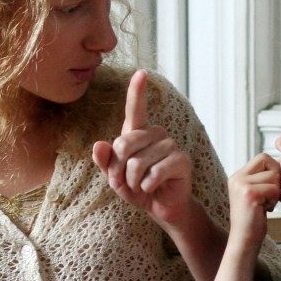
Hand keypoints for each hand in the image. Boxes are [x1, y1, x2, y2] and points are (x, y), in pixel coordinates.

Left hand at [92, 70, 193, 225]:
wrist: (159, 208)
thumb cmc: (137, 188)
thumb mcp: (115, 176)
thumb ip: (105, 161)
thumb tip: (98, 144)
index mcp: (138, 133)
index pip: (136, 109)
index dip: (137, 91)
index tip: (141, 73)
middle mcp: (156, 133)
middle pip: (124, 144)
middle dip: (118, 170)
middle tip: (125, 182)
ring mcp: (170, 145)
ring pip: (138, 162)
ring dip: (133, 181)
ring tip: (140, 186)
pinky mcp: (181, 160)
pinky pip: (155, 171)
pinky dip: (147, 185)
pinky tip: (152, 188)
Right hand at [227, 153, 280, 249]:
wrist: (244, 240)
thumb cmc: (254, 219)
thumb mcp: (256, 194)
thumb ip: (263, 178)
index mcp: (237, 176)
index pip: (262, 157)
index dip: (274, 169)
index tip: (273, 186)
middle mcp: (236, 178)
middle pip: (267, 161)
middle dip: (276, 177)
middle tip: (270, 195)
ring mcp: (241, 185)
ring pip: (273, 176)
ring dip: (275, 191)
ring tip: (266, 204)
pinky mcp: (249, 194)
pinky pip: (273, 188)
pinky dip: (274, 200)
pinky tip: (265, 209)